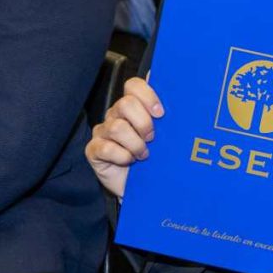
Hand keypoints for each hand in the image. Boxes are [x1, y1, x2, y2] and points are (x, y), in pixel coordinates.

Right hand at [85, 77, 164, 196]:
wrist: (146, 186)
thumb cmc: (158, 156)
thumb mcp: (168, 134)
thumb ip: (170, 114)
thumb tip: (179, 89)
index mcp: (134, 106)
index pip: (134, 85)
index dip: (147, 95)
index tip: (161, 113)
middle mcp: (116, 115)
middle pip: (125, 104)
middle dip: (144, 123)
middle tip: (152, 138)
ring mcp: (103, 132)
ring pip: (117, 127)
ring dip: (135, 143)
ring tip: (144, 154)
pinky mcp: (93, 150)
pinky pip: (105, 148)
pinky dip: (122, 156)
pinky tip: (129, 161)